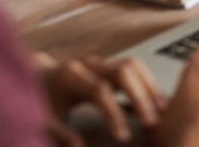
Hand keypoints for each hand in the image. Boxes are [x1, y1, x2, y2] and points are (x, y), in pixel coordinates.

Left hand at [42, 55, 165, 144]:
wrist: (35, 77)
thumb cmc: (40, 100)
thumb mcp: (42, 120)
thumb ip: (60, 134)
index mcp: (69, 77)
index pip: (99, 91)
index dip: (114, 114)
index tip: (123, 137)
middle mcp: (88, 64)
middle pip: (123, 71)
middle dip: (140, 97)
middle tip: (152, 122)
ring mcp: (101, 62)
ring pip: (133, 65)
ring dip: (150, 88)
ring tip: (162, 112)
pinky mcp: (109, 65)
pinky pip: (135, 68)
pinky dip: (148, 84)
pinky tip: (157, 103)